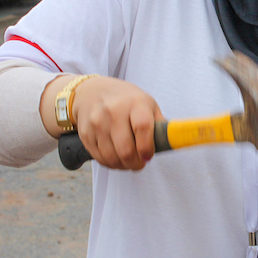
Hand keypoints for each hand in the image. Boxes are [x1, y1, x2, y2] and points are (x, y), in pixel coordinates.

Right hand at [43, 75, 162, 169]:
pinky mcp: (86, 133)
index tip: (148, 157)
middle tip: (139, 164)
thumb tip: (172, 143)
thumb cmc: (125, 100)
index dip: (146, 147)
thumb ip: (159, 123)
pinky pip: (99, 157)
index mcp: (135, 103)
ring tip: (128, 162)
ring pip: (111, 157)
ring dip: (123, 166)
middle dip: (135, 163)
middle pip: (125, 149)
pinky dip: (110, 163)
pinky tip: (116, 158)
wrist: (90, 92)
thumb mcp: (146, 103)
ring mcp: (97, 122)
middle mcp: (114, 111)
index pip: (142, 127)